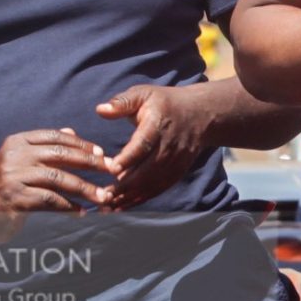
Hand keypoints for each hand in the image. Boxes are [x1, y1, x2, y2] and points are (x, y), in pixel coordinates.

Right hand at [0, 129, 114, 239]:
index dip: (81, 144)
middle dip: (90, 163)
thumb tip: (72, 131)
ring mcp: (12, 177)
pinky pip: (50, 200)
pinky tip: (81, 211)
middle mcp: (13, 155)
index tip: (102, 154)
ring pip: (58, 178)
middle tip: (111, 171)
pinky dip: (69, 206)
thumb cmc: (7, 185)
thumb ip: (45, 147)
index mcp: (17, 141)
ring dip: (84, 188)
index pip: (55, 137)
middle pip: (60, 154)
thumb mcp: (22, 161)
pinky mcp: (14, 199)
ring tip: (103, 197)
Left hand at [94, 85, 207, 209]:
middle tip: (104, 195)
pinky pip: (159, 188)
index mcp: (158, 124)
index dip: (128, 158)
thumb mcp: (144, 93)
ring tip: (110, 206)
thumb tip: (100, 109)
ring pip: (153, 182)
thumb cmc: (165, 102)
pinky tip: (124, 205)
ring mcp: (176, 161)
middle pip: (148, 169)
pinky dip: (142, 198)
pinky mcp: (178, 171)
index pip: (143, 144)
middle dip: (126, 185)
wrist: (200, 114)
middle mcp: (169, 145)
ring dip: (132, 196)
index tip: (112, 169)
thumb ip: (122, 102)